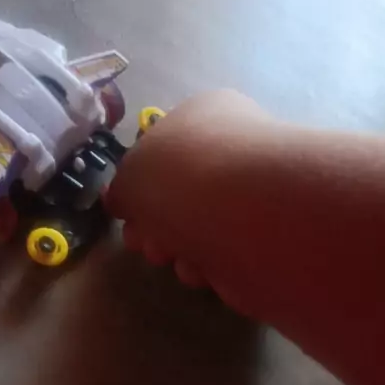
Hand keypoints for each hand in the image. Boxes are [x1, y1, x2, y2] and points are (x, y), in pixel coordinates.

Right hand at [107, 90, 274, 302]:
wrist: (249, 218)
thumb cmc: (183, 179)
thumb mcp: (131, 176)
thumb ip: (122, 190)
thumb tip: (120, 199)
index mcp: (204, 116)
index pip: (163, 148)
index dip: (138, 184)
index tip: (125, 213)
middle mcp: (231, 151)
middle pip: (178, 195)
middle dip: (153, 225)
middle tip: (143, 241)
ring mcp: (251, 198)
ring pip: (198, 230)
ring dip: (176, 248)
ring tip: (172, 255)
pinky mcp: (264, 241)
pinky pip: (223, 255)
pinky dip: (207, 265)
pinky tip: (203, 268)